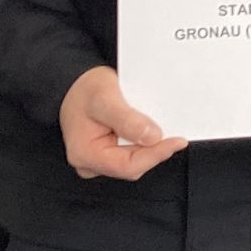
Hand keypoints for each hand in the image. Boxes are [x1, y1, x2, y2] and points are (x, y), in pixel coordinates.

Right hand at [59, 64, 187, 180]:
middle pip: (133, 165)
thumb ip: (127, 119)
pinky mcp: (107, 154)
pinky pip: (131, 153)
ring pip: (134, 160)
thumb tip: (152, 137)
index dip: (155, 155)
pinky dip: (144, 143)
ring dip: (150, 147)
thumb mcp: (105, 98)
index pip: (127, 166)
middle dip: (154, 150)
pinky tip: (151, 131)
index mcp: (85, 153)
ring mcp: (98, 160)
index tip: (177, 142)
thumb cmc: (84, 90)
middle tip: (174, 133)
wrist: (74, 84)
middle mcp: (90, 162)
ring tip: (161, 128)